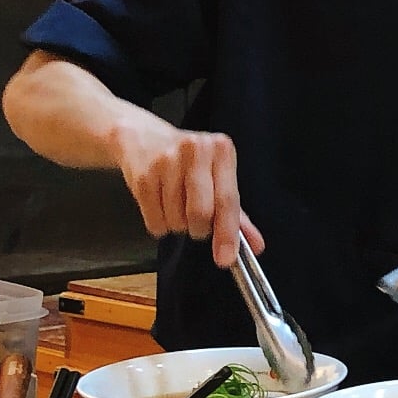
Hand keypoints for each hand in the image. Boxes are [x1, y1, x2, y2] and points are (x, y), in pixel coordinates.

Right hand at [112, 110, 262, 264]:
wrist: (142, 138)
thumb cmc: (186, 161)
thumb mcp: (217, 176)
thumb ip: (237, 214)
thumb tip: (255, 246)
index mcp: (221, 150)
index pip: (228, 200)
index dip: (227, 234)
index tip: (226, 259)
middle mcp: (195, 151)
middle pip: (201, 214)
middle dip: (199, 228)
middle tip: (195, 220)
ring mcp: (166, 161)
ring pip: (177, 220)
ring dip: (178, 225)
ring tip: (175, 204)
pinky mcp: (143, 175)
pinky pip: (155, 221)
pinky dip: (159, 224)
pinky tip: (159, 204)